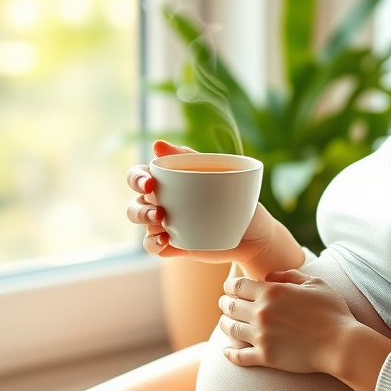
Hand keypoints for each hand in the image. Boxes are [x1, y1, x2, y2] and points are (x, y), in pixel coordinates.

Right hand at [125, 140, 277, 268]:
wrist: (256, 233)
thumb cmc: (235, 195)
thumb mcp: (218, 172)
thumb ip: (187, 157)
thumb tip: (157, 144)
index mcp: (167, 181)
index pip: (139, 176)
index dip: (137, 179)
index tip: (150, 184)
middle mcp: (161, 202)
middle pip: (135, 204)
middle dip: (140, 208)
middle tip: (158, 212)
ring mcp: (166, 225)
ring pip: (141, 224)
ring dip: (145, 223)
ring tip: (162, 223)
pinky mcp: (173, 245)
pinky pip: (152, 245)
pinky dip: (153, 244)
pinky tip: (165, 241)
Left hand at [217, 269, 356, 375]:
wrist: (341, 344)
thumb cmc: (332, 311)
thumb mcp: (314, 283)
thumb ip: (288, 276)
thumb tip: (268, 277)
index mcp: (271, 291)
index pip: (236, 286)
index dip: (230, 286)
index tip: (230, 289)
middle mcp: (261, 313)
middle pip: (229, 306)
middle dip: (224, 303)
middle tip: (225, 304)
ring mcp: (261, 336)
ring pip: (229, 329)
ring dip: (224, 324)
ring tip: (226, 323)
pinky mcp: (265, 358)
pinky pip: (238, 357)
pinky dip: (229, 354)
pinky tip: (227, 351)